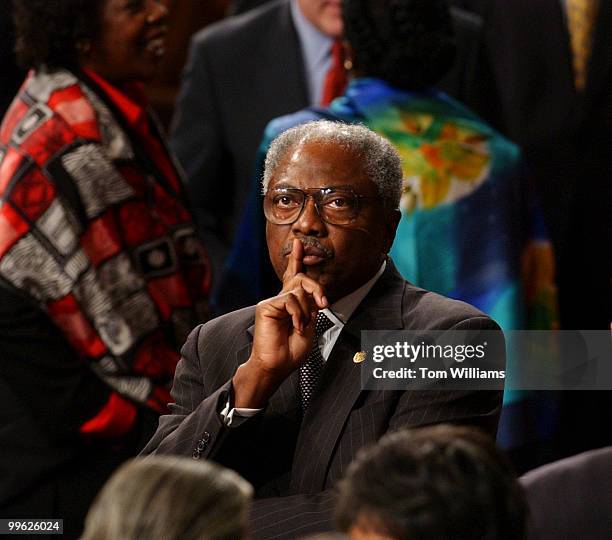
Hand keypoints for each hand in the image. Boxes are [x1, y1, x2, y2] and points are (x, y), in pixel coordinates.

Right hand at [233, 239, 327, 406]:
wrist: (277, 365)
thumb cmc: (291, 351)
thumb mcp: (308, 325)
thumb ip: (311, 307)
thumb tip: (315, 295)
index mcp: (290, 303)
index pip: (293, 276)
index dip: (296, 259)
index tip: (298, 244)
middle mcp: (280, 299)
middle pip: (301, 277)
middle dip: (316, 287)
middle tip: (323, 303)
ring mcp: (272, 301)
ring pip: (298, 289)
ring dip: (307, 310)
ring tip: (302, 326)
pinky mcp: (266, 306)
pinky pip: (290, 300)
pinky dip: (298, 314)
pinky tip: (295, 326)